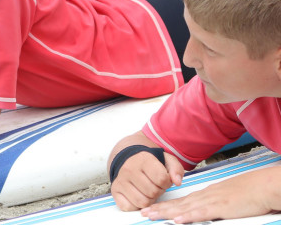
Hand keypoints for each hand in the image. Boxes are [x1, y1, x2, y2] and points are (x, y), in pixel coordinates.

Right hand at [111, 151, 184, 210]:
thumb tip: (177, 182)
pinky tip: (138, 195)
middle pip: (152, 192)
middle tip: (155, 186)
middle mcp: (129, 169)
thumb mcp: (165, 159)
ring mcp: (120, 180)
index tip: (163, 180)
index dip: (167, 183)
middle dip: (158, 192)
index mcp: (143, 159)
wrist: (128, 159)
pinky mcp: (114, 190)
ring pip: (142, 202)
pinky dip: (136, 205)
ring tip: (148, 191)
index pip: (162, 179)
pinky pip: (129, 207)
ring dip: (148, 200)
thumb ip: (176, 169)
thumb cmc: (149, 162)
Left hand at [141, 168, 280, 222]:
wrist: (264, 186)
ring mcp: (212, 201)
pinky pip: (202, 213)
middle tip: (142, 212)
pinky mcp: (222, 207)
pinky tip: (177, 220)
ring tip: (150, 215)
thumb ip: (214, 205)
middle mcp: (205, 196)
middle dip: (159, 208)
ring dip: (166, 213)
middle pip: (178, 204)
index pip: (181, 201)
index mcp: (206, 195)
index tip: (152, 208)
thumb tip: (207, 212)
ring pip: (184, 208)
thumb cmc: (249, 192)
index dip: (165, 205)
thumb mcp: (227, 199)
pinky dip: (188, 216)